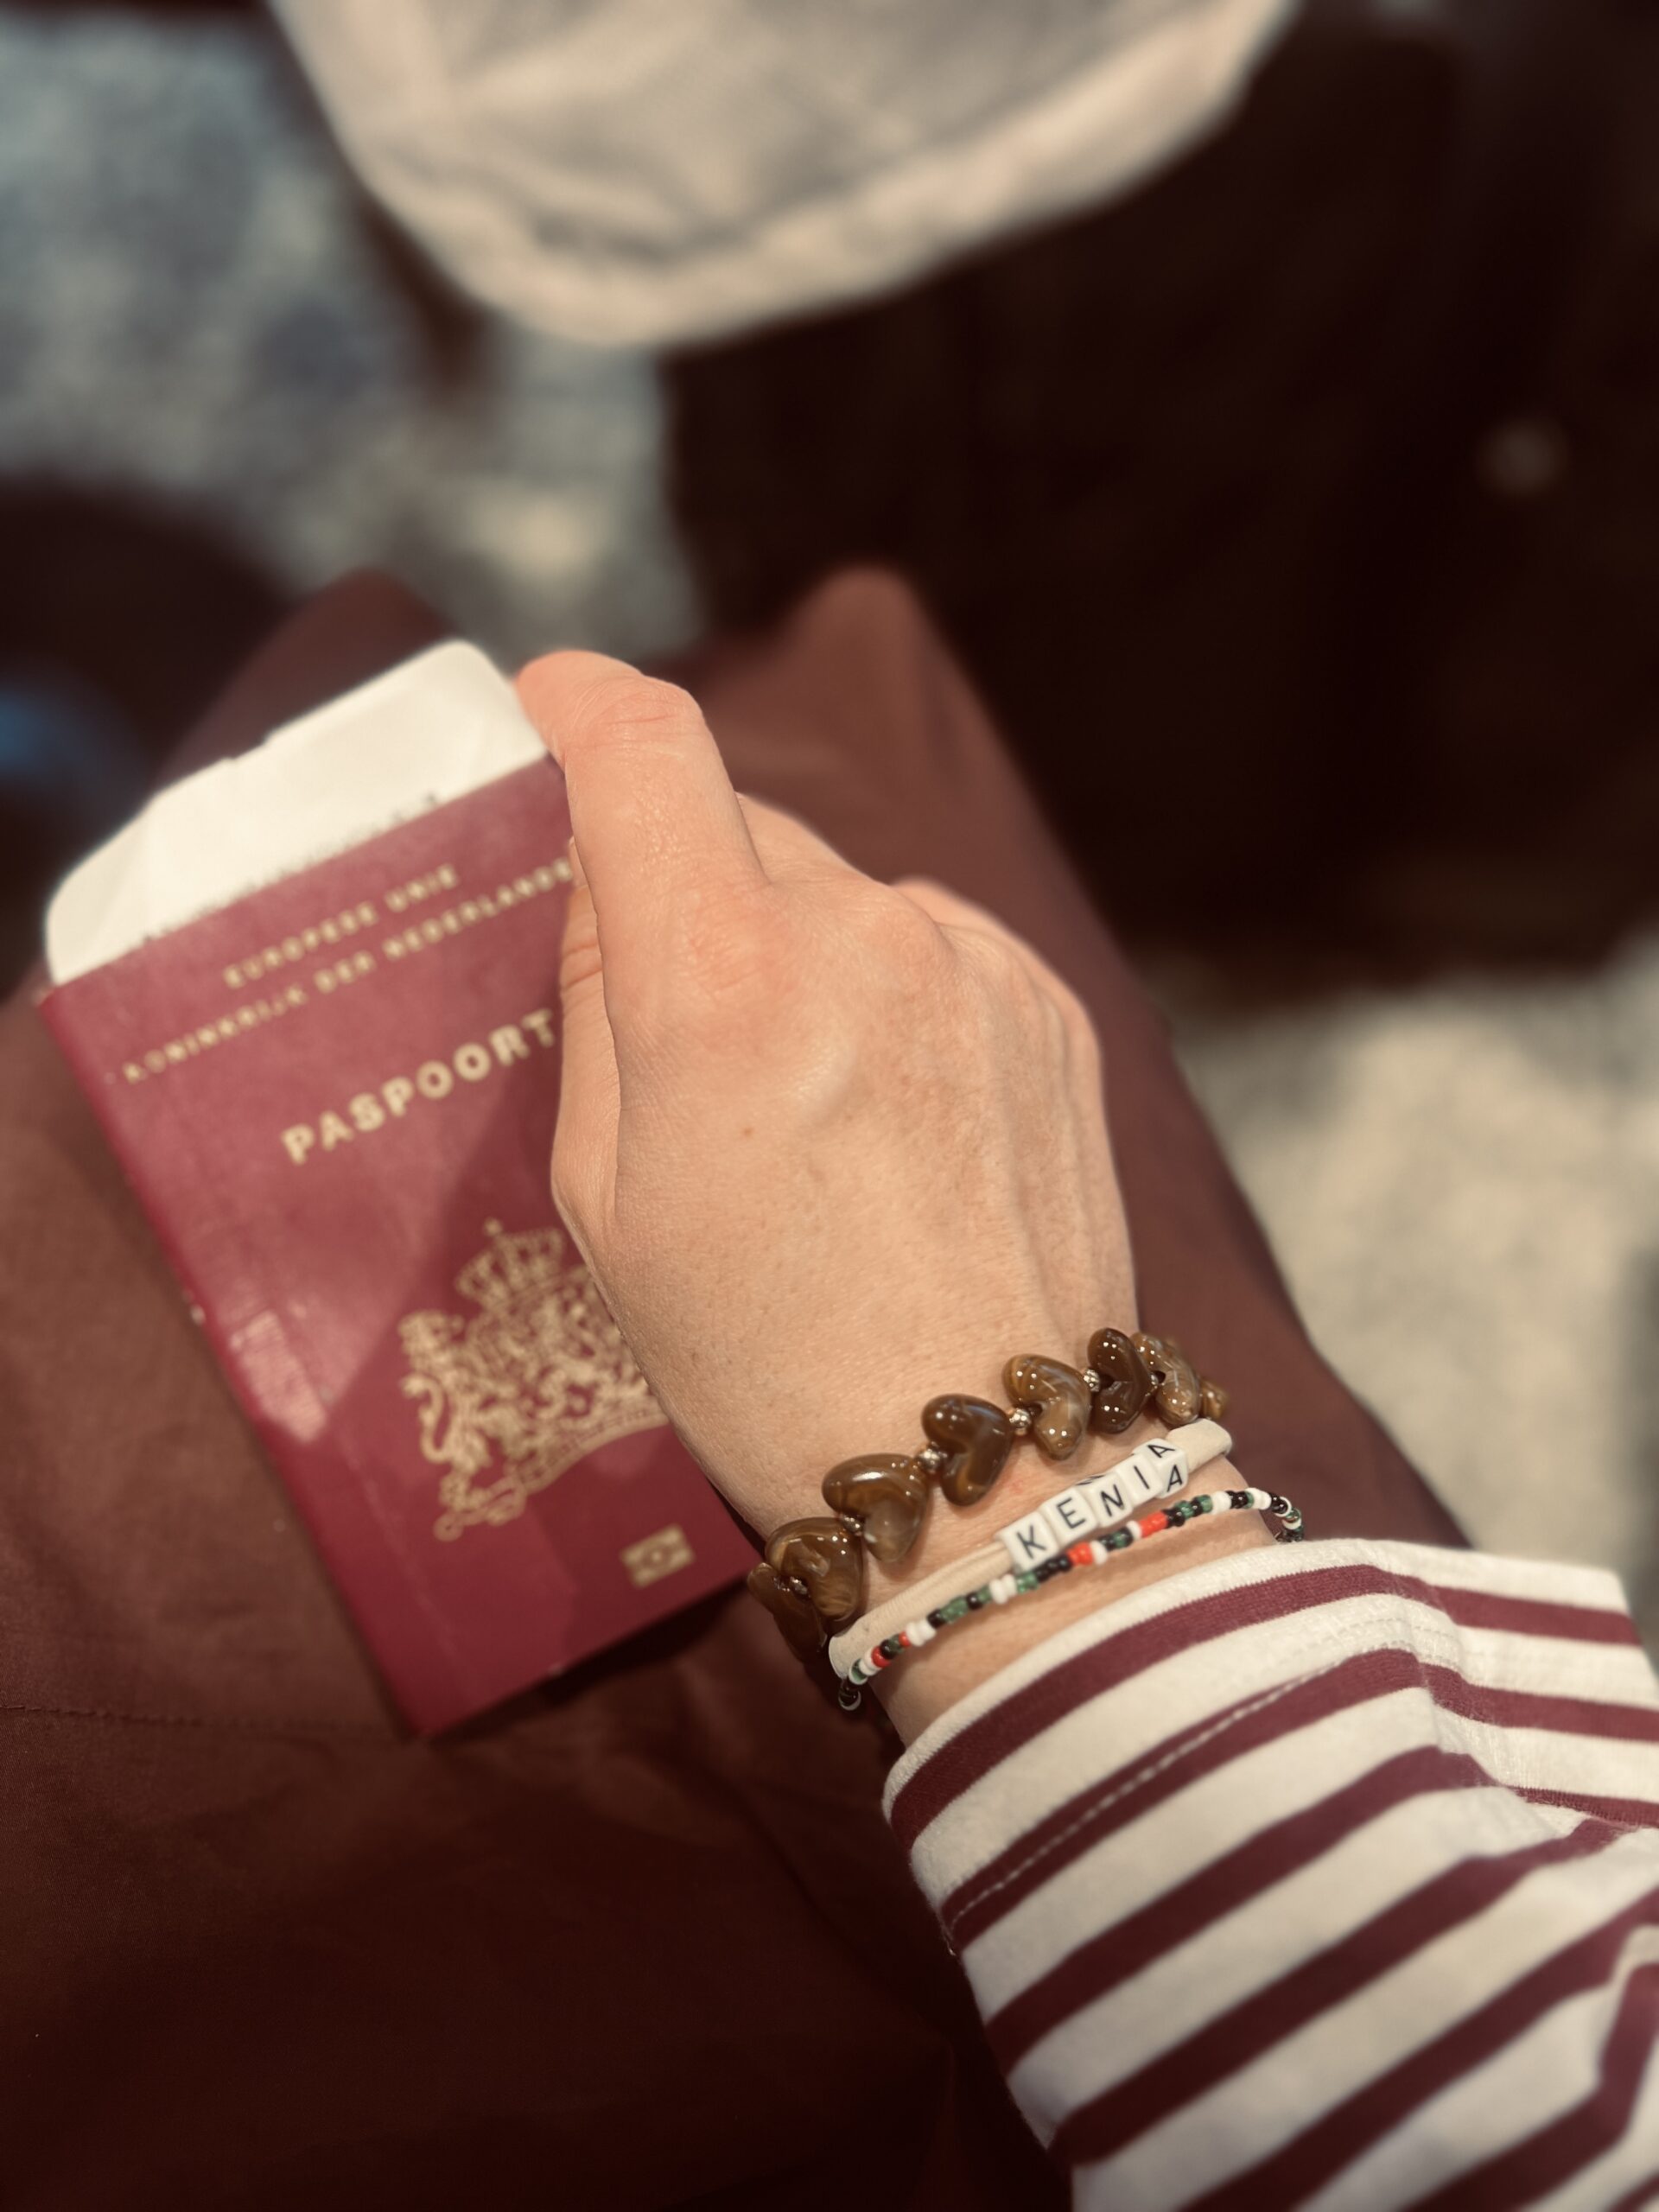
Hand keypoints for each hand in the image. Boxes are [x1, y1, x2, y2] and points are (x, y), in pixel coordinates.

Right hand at [515, 652, 1266, 1729]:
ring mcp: (977, 965)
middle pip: (739, 827)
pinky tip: (889, 1122)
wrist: (990, 1469)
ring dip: (795, 952)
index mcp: (728, 984)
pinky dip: (887, 994)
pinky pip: (929, 947)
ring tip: (801, 1115)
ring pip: (840, 892)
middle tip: (672, 1024)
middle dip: (685, 891)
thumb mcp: (606, 1198)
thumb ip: (598, 1002)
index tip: (546, 713)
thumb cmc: (765, 1359)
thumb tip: (608, 877)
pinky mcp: (1052, 1003)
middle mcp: (866, 936)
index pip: (645, 746)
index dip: (577, 705)